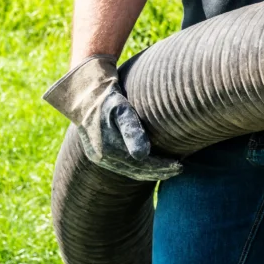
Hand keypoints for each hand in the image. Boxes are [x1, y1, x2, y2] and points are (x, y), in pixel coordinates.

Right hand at [43, 55, 181, 181]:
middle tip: (179, 169)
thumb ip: (131, 130)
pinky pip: (122, 165)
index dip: (161, 167)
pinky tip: (149, 162)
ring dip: (149, 172)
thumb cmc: (107, 98)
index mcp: (108, 150)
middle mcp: (102, 157)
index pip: (141, 166)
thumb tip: (142, 155)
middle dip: (158, 172)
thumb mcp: (120, 110)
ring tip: (169, 169)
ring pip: (129, 170)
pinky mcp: (98, 152)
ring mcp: (98, 156)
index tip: (179, 166)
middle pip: (136, 171)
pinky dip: (138, 167)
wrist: (84, 92)